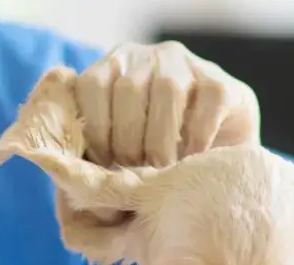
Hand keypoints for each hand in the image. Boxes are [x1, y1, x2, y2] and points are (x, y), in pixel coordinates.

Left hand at [75, 41, 260, 167]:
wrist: (219, 162)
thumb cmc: (158, 161)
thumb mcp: (120, 151)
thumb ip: (96, 153)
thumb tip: (71, 176)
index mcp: (115, 67)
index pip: (92, 86)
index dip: (93, 130)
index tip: (101, 167)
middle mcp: (149, 57)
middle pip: (128, 90)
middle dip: (127, 142)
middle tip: (133, 178)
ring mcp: (188, 65)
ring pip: (167, 92)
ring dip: (160, 140)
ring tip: (162, 172)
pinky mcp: (222, 83)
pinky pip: (207, 104)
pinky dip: (196, 137)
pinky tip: (193, 160)